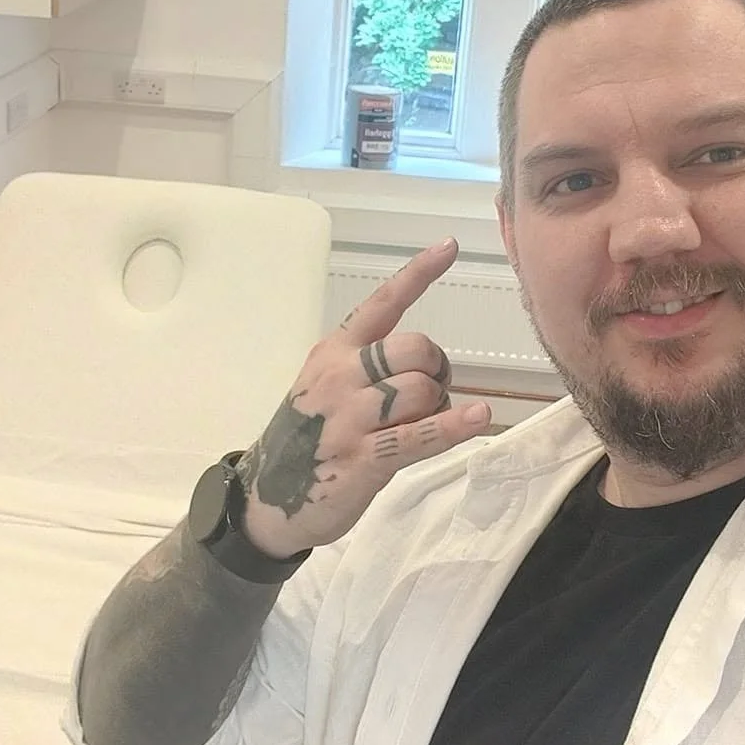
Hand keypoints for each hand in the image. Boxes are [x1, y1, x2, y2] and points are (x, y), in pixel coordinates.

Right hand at [236, 238, 491, 559]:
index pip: (381, 303)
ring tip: (426, 421)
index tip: (449, 246)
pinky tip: (476, 419)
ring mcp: (350, 418)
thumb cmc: (306, 437)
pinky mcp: (364, 458)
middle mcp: (340, 376)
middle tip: (433, 390)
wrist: (268, 498)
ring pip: (421, 390)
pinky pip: (420, 435)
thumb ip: (365, 365)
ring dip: (439, 405)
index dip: (418, 274)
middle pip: (414, 349)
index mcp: (333, 351)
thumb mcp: (323, 385)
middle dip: (438, 366)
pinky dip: (453, 427)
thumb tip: (426, 361)